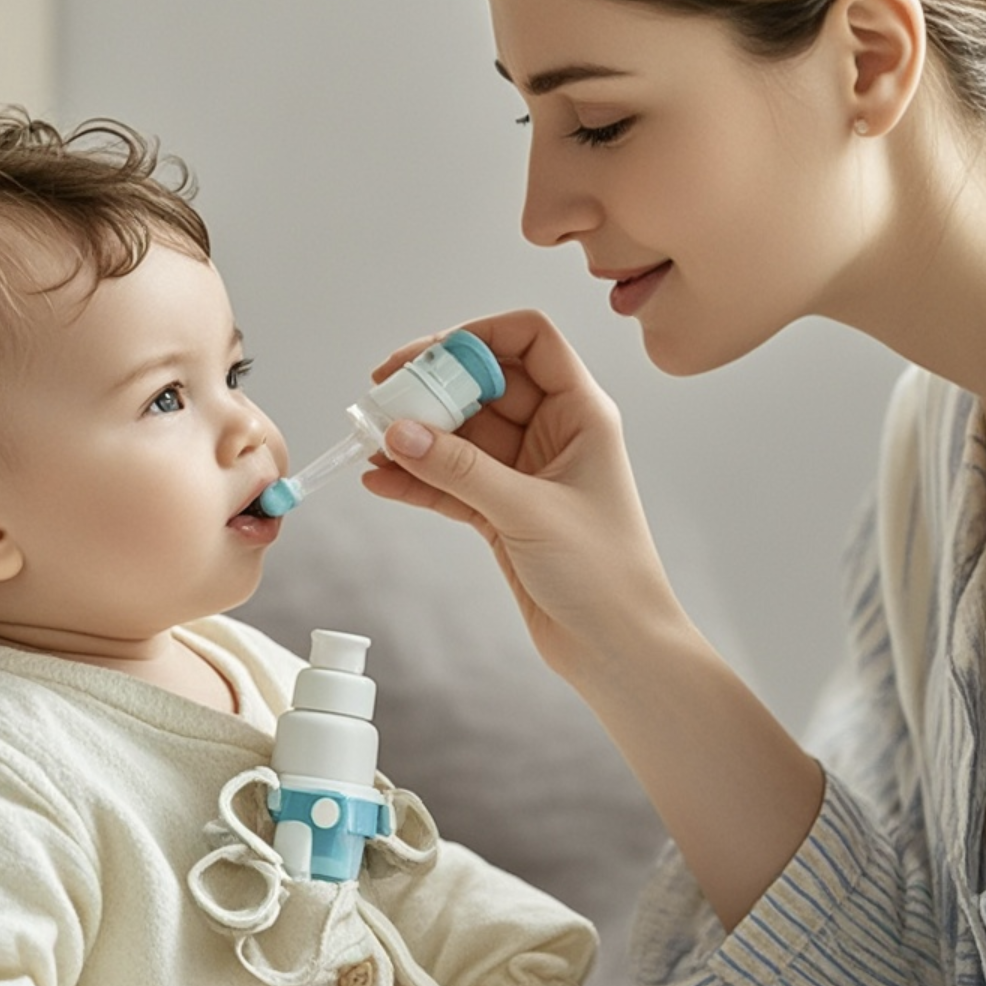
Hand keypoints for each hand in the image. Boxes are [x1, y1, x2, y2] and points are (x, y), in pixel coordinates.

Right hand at [363, 310, 685, 682]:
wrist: (617, 648)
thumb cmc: (605, 574)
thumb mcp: (529, 511)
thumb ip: (461, 470)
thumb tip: (400, 432)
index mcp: (580, 413)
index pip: (530, 340)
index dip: (478, 337)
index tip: (427, 356)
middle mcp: (553, 433)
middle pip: (484, 385)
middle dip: (431, 388)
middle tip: (381, 397)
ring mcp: (524, 473)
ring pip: (460, 435)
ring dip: (415, 435)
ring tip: (368, 439)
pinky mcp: (501, 512)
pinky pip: (450, 481)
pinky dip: (417, 479)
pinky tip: (380, 480)